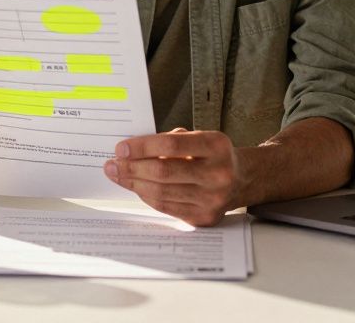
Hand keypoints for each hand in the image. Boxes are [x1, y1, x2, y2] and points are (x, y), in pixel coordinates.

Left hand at [104, 128, 239, 226]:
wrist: (241, 180)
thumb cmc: (212, 155)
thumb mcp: (199, 137)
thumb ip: (171, 141)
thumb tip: (132, 152)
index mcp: (216, 147)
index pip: (171, 145)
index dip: (142, 147)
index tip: (121, 148)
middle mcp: (218, 174)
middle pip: (164, 172)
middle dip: (132, 168)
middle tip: (112, 164)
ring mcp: (212, 199)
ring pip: (162, 192)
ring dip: (134, 184)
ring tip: (118, 175)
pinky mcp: (204, 217)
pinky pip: (166, 207)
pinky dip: (147, 196)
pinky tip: (136, 187)